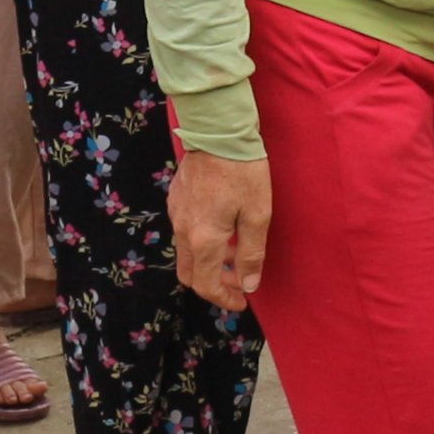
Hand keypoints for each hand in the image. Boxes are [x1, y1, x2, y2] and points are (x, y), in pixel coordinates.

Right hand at [173, 147, 273, 309]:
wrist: (218, 132)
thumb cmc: (243, 171)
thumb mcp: (258, 214)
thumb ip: (251, 253)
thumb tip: (248, 284)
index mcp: (203, 239)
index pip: (206, 285)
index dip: (224, 299)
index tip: (242, 301)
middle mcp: (183, 231)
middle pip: (190, 275)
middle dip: (213, 285)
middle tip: (238, 282)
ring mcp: (176, 215)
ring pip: (186, 255)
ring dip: (208, 264)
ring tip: (235, 256)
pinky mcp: (176, 200)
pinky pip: (183, 234)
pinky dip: (201, 244)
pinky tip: (223, 231)